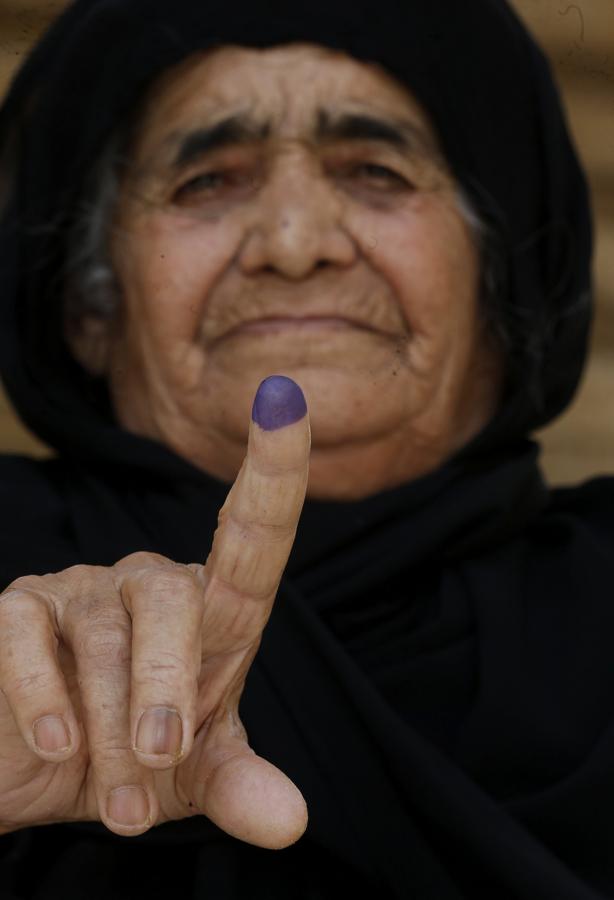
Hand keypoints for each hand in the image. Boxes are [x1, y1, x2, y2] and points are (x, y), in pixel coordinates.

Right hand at [0, 376, 309, 847]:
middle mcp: (150, 583)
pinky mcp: (19, 607)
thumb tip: (293, 821)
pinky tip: (53, 748)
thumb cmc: (131, 759)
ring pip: (102, 635)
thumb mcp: (192, 779)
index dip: (274, 468)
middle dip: (167, 686)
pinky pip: (28, 634)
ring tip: (120, 803)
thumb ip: (238, 785)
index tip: (287, 398)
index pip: (252, 533)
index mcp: (211, 611)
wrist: (40, 777)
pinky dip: (42, 697)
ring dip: (108, 728)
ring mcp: (80, 588)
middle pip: (171, 599)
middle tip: (160, 761)